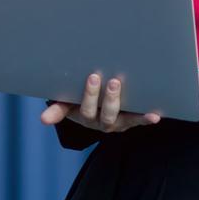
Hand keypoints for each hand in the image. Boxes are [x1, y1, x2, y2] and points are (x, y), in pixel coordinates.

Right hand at [39, 72, 160, 133]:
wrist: (95, 109)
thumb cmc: (78, 99)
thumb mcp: (67, 104)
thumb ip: (58, 109)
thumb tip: (43, 119)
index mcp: (84, 116)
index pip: (85, 109)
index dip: (89, 95)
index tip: (93, 77)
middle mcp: (101, 122)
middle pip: (105, 113)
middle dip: (108, 97)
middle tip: (113, 79)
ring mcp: (117, 122)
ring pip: (121, 117)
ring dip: (125, 105)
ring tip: (125, 87)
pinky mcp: (130, 121)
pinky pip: (138, 120)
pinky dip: (146, 118)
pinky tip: (155, 114)